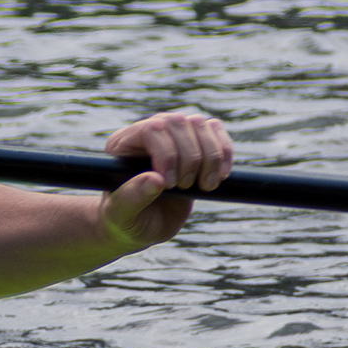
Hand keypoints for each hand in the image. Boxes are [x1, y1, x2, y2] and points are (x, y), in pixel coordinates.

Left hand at [95, 108, 235, 250]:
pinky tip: (219, 177)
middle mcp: (149, 131)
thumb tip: (156, 180)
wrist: (145, 224)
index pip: (152, 129)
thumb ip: (132, 197)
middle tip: (185, 187)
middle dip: (190, 159)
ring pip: (199, 124)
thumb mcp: (122, 214)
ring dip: (210, 157)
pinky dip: (224, 153)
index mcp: (123, 143)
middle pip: (178, 123)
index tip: (169, 185)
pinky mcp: (196, 141)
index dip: (167, 155)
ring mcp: (173, 134)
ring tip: (204, 186)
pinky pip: (216, 129)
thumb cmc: (128, 219)